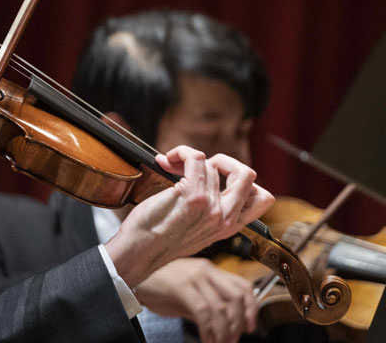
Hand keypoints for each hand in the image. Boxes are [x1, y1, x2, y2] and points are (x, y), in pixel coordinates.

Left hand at [105, 145, 272, 286]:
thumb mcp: (197, 233)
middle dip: (225, 162)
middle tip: (201, 167)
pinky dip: (181, 152)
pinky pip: (195, 158)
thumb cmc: (158, 240)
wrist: (140, 251)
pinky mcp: (192, 194)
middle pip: (248, 174)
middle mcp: (224, 217)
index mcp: (229, 227)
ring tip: (171, 165)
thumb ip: (210, 213)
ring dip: (189, 158)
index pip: (262, 198)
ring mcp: (210, 205)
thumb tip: (208, 182)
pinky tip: (167, 159)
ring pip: (211, 163)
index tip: (219, 177)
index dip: (243, 180)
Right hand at [136, 258, 255, 342]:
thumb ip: (207, 303)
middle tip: (233, 340)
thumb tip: (226, 323)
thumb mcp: (189, 292)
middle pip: (236, 297)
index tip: (251, 327)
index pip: (242, 286)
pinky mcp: (181, 286)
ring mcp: (193, 277)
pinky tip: (206, 339)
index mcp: (209, 269)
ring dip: (223, 331)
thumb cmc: (158, 285)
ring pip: (221, 308)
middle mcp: (205, 270)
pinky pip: (203, 312)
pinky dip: (208, 330)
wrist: (131, 277)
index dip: (251, 308)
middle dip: (238, 324)